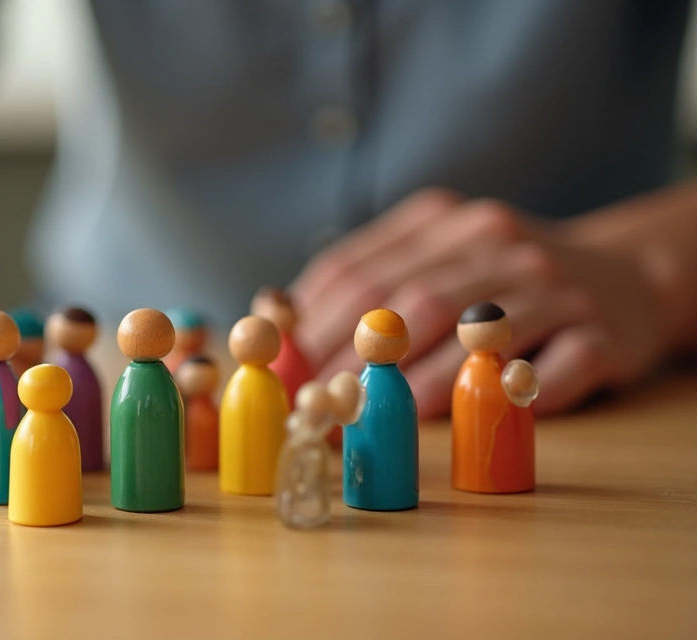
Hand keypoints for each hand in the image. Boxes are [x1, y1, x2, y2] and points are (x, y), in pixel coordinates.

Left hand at [292, 188, 669, 417]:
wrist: (625, 273)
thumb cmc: (501, 280)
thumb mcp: (435, 257)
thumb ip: (366, 285)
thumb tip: (284, 335)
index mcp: (441, 222)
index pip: (356, 270)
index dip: (309, 325)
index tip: (276, 371)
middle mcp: (495, 242)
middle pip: (407, 300)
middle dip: (348, 360)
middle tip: (313, 406)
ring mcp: (553, 287)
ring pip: (472, 333)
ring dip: (412, 385)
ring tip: (368, 420)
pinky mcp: (601, 334)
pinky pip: (550, 371)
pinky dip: (498, 397)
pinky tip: (459, 422)